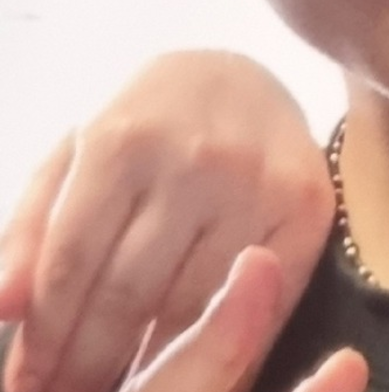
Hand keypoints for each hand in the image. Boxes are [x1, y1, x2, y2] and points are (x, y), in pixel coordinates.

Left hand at [0, 52, 334, 391]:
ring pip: (193, 307)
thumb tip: (3, 305)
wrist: (246, 77)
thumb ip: (32, 226)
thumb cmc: (148, 124)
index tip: (28, 383)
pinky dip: (228, 351)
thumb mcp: (77, 154)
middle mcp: (196, 160)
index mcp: (124, 140)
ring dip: (153, 367)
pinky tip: (199, 370)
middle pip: (128, 293)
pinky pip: (262, 305)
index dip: (45, 335)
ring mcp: (258, 185)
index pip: (71, 261)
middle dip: (88, 364)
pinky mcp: (308, 207)